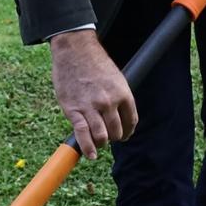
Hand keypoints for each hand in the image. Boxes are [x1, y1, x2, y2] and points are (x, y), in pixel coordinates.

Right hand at [48, 29, 137, 159]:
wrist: (74, 50)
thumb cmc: (94, 63)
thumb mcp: (115, 78)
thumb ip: (118, 97)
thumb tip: (117, 115)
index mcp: (123, 94)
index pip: (131, 121)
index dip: (128, 132)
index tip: (124, 135)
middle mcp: (109, 102)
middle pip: (116, 131)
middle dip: (114, 137)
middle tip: (108, 137)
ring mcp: (91, 107)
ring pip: (102, 136)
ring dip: (101, 143)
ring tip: (98, 143)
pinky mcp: (74, 110)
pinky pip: (83, 134)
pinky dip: (88, 148)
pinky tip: (91, 155)